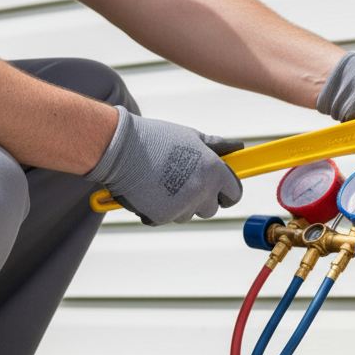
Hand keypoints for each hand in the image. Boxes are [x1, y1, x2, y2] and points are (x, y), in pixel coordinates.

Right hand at [84, 107, 243, 225]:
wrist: (119, 147)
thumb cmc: (154, 138)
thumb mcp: (189, 136)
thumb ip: (214, 146)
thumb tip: (235, 148)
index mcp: (214, 171)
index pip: (234, 194)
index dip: (226, 193)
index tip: (219, 192)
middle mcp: (203, 190)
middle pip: (210, 209)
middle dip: (199, 200)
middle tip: (181, 183)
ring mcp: (183, 205)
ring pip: (187, 214)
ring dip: (177, 205)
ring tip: (160, 182)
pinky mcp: (163, 216)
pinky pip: (165, 218)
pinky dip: (157, 209)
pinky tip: (148, 190)